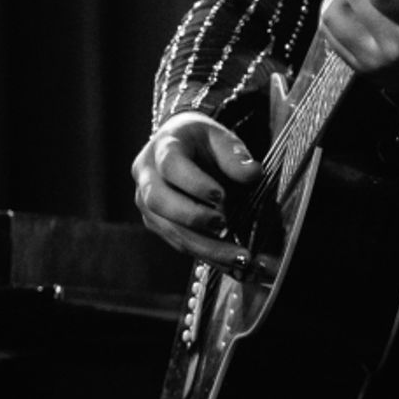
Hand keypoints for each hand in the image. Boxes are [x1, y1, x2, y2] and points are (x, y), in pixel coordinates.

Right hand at [131, 110, 260, 252]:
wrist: (183, 149)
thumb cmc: (202, 142)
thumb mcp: (220, 137)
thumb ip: (235, 154)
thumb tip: (252, 173)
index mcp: (163, 146)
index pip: (170, 165)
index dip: (194, 183)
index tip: (221, 195)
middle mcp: (146, 175)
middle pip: (158, 201)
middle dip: (192, 217)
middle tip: (224, 225)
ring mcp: (147, 201)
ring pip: (168, 228)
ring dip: (203, 246)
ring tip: (237, 256)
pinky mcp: (156, 223)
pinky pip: (177, 242)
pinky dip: (205, 254)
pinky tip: (230, 261)